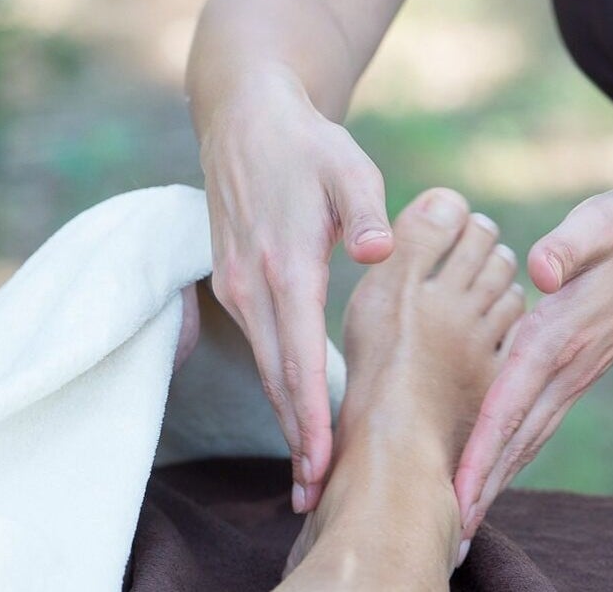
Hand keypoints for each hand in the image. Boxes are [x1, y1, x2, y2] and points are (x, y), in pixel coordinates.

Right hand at [200, 74, 393, 513]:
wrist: (244, 119)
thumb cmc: (307, 144)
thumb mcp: (345, 165)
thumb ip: (364, 210)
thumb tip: (377, 251)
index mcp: (285, 261)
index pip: (298, 353)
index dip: (311, 411)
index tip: (325, 458)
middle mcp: (252, 283)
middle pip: (276, 376)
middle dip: (298, 437)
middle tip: (315, 493)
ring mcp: (237, 285)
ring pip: (265, 366)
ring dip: (286, 420)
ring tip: (307, 472)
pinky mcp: (235, 283)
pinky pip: (261, 346)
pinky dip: (278, 387)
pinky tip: (297, 415)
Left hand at [452, 189, 612, 554]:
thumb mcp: (603, 219)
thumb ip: (569, 243)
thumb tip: (540, 270)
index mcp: (557, 335)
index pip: (509, 404)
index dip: (481, 451)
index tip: (458, 495)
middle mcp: (563, 367)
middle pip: (514, 441)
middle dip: (481, 489)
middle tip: (449, 536)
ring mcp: (572, 377)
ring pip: (527, 441)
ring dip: (495, 483)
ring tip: (463, 523)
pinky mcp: (575, 374)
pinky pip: (537, 426)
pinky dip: (512, 458)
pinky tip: (491, 478)